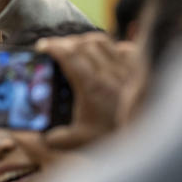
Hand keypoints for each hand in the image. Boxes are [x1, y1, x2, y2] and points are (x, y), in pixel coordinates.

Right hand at [37, 33, 134, 149]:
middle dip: (65, 43)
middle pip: (83, 44)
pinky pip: (122, 48)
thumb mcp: (78, 140)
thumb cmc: (111, 138)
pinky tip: (103, 54)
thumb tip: (36, 136)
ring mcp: (124, 70)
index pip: (69, 56)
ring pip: (101, 41)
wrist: (145, 140)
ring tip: (75, 47)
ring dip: (85, 41)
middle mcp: (109, 74)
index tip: (42, 46)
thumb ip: (56, 138)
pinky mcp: (137, 70)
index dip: (53, 47)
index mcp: (91, 87)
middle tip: (55, 47)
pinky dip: (111, 47)